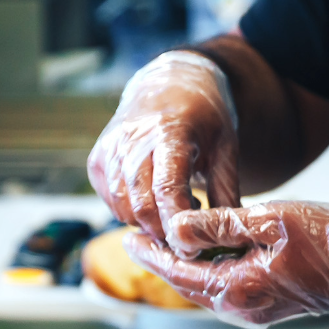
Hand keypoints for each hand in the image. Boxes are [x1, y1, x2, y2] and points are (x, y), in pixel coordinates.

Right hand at [87, 51, 239, 241]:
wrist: (168, 83)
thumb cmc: (203, 118)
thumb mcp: (226, 148)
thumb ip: (226, 193)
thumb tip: (232, 239)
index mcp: (169, 131)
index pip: (166, 190)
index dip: (177, 224)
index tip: (191, 245)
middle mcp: (131, 139)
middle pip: (140, 206)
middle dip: (162, 230)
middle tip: (184, 234)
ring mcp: (109, 149)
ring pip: (122, 209)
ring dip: (146, 223)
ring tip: (172, 210)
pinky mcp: (96, 161)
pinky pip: (111, 203)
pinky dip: (130, 212)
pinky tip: (152, 199)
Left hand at [122, 195, 328, 327]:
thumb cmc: (327, 239)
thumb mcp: (267, 221)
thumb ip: (218, 226)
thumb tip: (176, 230)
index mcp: (235, 289)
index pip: (177, 273)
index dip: (151, 255)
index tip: (128, 238)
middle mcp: (239, 309)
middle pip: (185, 286)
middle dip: (160, 262)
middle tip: (135, 240)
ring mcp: (252, 313)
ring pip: (203, 290)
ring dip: (182, 269)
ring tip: (161, 246)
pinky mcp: (265, 309)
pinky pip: (223, 291)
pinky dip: (206, 274)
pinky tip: (201, 257)